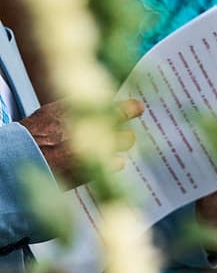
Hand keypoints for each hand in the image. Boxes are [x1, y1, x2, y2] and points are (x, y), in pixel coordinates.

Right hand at [19, 99, 142, 182]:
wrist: (23, 155)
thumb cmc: (36, 132)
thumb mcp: (57, 110)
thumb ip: (81, 107)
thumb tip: (100, 103)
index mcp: (90, 112)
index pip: (126, 108)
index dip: (133, 109)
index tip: (136, 110)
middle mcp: (99, 130)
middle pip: (129, 134)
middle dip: (122, 135)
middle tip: (113, 136)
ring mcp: (99, 150)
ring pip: (125, 147)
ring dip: (116, 148)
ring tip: (102, 150)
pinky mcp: (96, 168)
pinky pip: (118, 164)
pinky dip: (110, 164)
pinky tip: (98, 162)